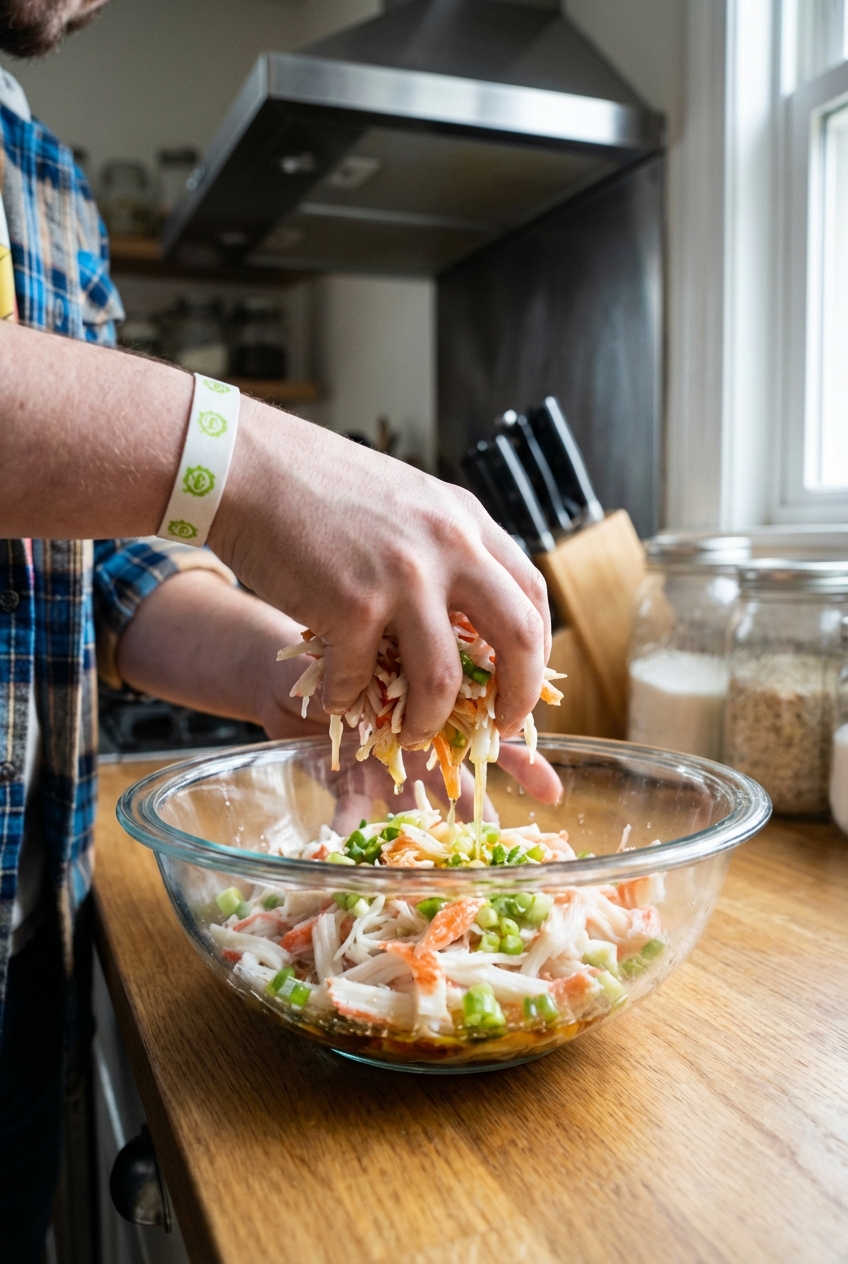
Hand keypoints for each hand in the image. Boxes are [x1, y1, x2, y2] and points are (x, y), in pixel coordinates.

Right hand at [209, 402, 550, 746]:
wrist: (247, 464)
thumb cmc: (316, 484)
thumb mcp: (407, 501)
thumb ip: (442, 549)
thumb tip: (464, 623)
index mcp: (465, 520)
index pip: (531, 594)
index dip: (538, 650)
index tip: (523, 683)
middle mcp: (448, 545)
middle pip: (517, 637)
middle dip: (517, 695)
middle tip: (500, 725)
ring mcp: (402, 577)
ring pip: (442, 681)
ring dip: (428, 722)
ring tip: (412, 735)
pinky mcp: (351, 605)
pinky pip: (359, 680)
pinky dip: (347, 701)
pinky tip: (336, 699)